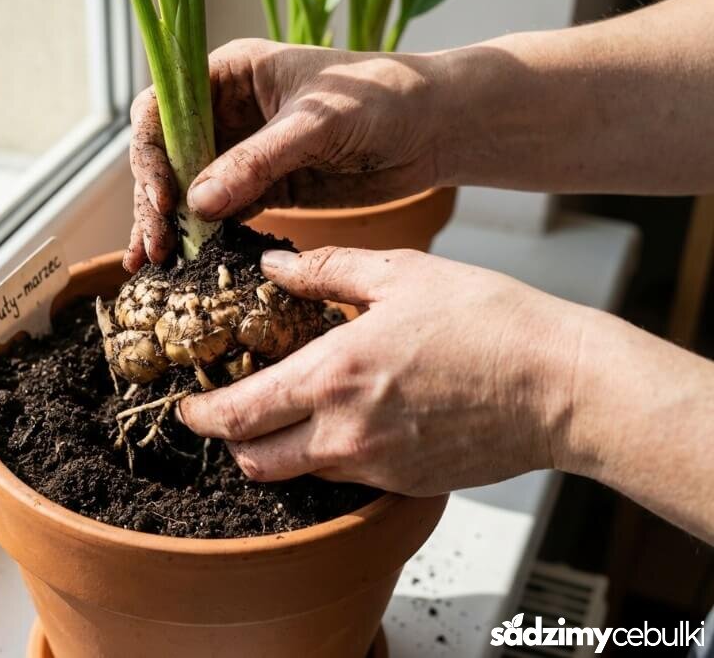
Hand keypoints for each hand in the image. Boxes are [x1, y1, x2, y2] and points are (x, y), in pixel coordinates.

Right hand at [126, 39, 445, 269]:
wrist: (436, 128)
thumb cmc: (384, 98)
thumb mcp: (317, 124)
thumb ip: (257, 161)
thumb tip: (197, 202)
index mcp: (231, 75)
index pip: (163, 110)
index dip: (151, 154)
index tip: (164, 198)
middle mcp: (230, 112)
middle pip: (169, 157)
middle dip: (156, 201)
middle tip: (154, 247)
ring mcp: (246, 153)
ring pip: (190, 191)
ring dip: (172, 227)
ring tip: (151, 265)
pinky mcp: (267, 188)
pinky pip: (223, 214)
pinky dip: (204, 238)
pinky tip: (185, 264)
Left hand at [177, 247, 586, 495]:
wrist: (562, 386)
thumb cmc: (490, 323)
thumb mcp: (401, 274)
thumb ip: (327, 270)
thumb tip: (276, 268)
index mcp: (333, 376)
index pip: (237, 415)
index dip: (202, 415)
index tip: (191, 405)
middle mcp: (344, 433)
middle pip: (254, 461)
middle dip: (231, 440)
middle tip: (233, 410)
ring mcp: (375, 467)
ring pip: (296, 475)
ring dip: (279, 450)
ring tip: (293, 410)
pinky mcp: (404, 485)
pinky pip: (344, 481)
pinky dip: (329, 459)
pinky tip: (352, 421)